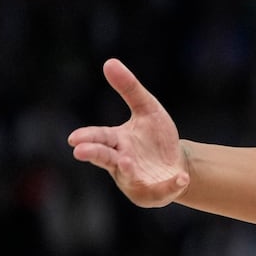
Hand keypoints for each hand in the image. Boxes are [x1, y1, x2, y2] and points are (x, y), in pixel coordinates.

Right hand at [68, 59, 190, 206]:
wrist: (176, 163)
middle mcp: (121, 161)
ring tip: (126, 162)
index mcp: (117, 141)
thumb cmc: (155, 137)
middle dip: (94, 154)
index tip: (74, 139)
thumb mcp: (148, 109)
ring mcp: (135, 179)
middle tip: (80, 151)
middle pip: (104, 157)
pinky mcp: (153, 193)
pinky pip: (160, 190)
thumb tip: (109, 61)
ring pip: (128, 176)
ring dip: (127, 170)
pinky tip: (181, 178)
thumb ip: (129, 89)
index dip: (87, 138)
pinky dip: (170, 185)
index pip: (100, 137)